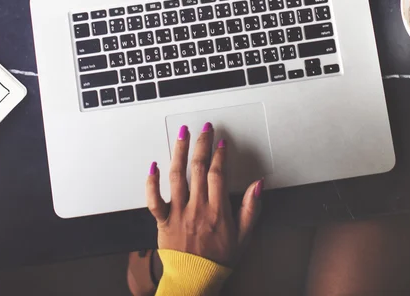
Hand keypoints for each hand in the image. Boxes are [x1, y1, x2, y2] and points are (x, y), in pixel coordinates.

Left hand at [146, 123, 262, 266]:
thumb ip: (251, 208)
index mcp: (217, 210)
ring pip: (177, 176)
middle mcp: (197, 208)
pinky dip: (151, 182)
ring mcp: (178, 213)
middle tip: (205, 129)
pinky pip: (154, 200)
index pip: (218, 174)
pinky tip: (153, 165)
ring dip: (180, 151)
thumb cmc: (218, 259)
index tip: (221, 143)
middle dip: (202, 144)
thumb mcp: (244, 236)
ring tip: (183, 134)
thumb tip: (258, 185)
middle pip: (198, 168)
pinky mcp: (162, 221)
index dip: (220, 155)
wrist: (194, 281)